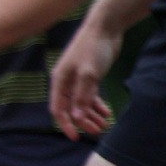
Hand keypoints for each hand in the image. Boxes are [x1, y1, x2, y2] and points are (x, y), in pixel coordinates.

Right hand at [48, 24, 118, 139]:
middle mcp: (66, 82)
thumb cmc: (93, 49)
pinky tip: (106, 112)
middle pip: (71, 108)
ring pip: (81, 103)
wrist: (104, 28)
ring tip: (104, 125)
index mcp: (60, 81)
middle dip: (83, 122)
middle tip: (98, 132)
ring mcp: (78, 79)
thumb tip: (76, 117)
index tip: (77, 138)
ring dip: (91, 115)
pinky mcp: (90, 76)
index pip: (59, 109)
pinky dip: (97, 105)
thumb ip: (82, 96)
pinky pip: (90, 95)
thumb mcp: (89, 74)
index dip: (66, 125)